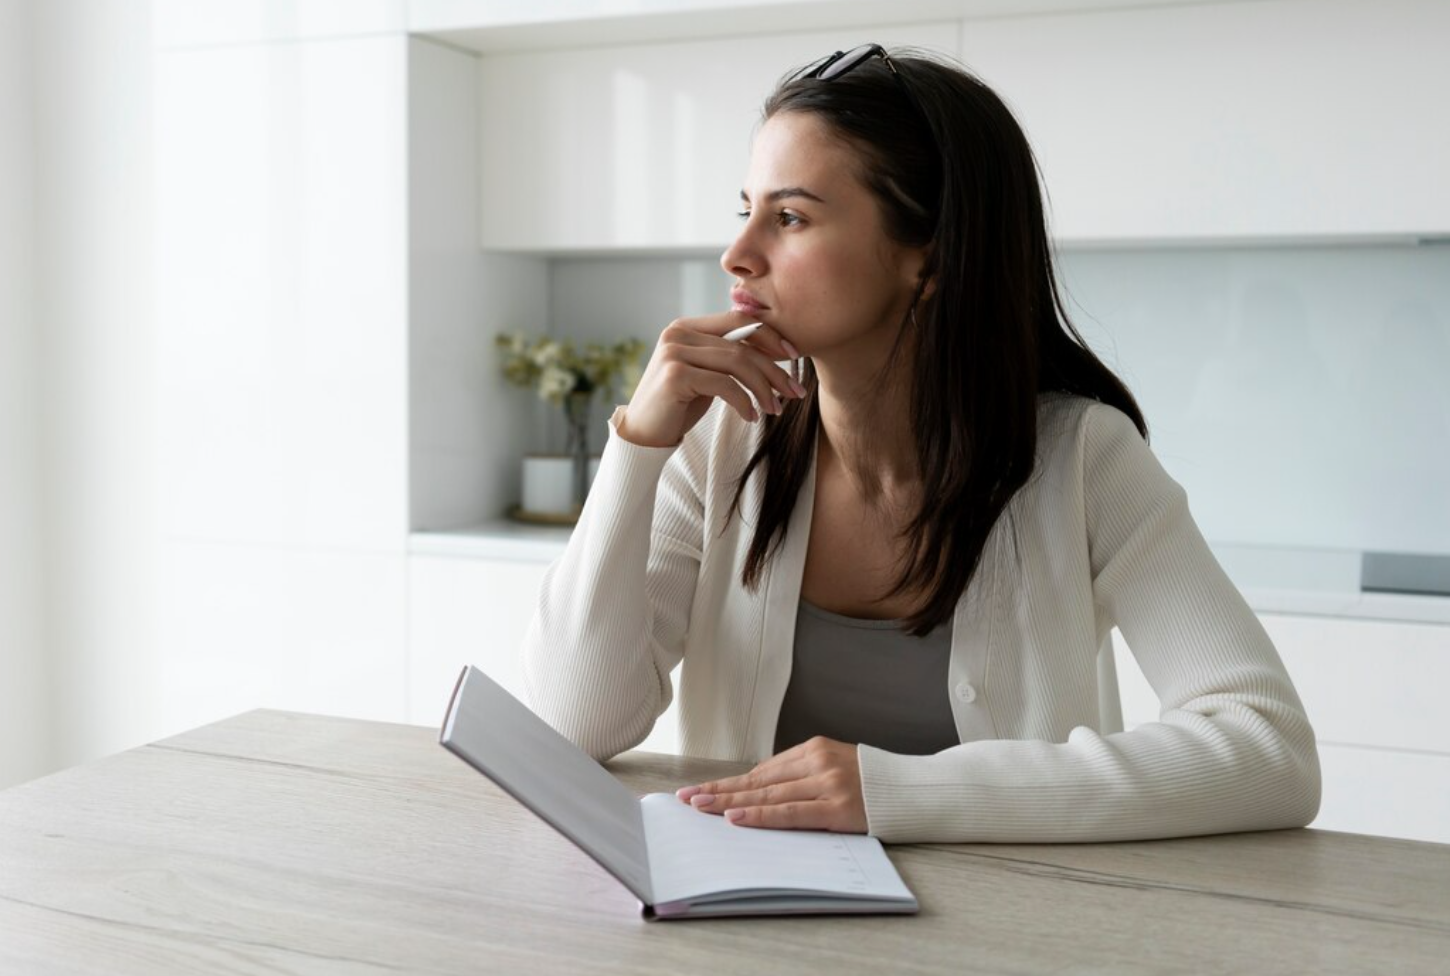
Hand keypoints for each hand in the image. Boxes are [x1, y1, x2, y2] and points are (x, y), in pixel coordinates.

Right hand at [615, 310, 805, 447]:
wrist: (643, 433)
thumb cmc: (678, 404)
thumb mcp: (706, 374)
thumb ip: (727, 356)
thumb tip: (775, 349)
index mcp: (686, 327)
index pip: (738, 319)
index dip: (770, 336)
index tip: (794, 356)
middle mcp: (678, 333)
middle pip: (742, 344)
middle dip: (775, 369)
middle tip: (795, 391)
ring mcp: (674, 352)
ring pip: (737, 363)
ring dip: (763, 388)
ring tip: (775, 409)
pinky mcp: (675, 375)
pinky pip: (724, 384)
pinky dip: (743, 401)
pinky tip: (751, 416)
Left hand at [675, 736, 867, 832]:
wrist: (912, 790)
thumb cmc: (870, 783)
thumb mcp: (832, 767)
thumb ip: (799, 776)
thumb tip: (757, 791)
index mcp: (813, 749)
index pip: (760, 771)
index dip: (728, 782)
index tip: (700, 789)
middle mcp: (816, 762)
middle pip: (758, 782)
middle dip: (719, 791)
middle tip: (687, 799)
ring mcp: (827, 784)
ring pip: (768, 796)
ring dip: (730, 804)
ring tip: (701, 808)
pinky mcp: (836, 808)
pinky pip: (790, 814)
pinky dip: (761, 816)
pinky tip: (736, 818)